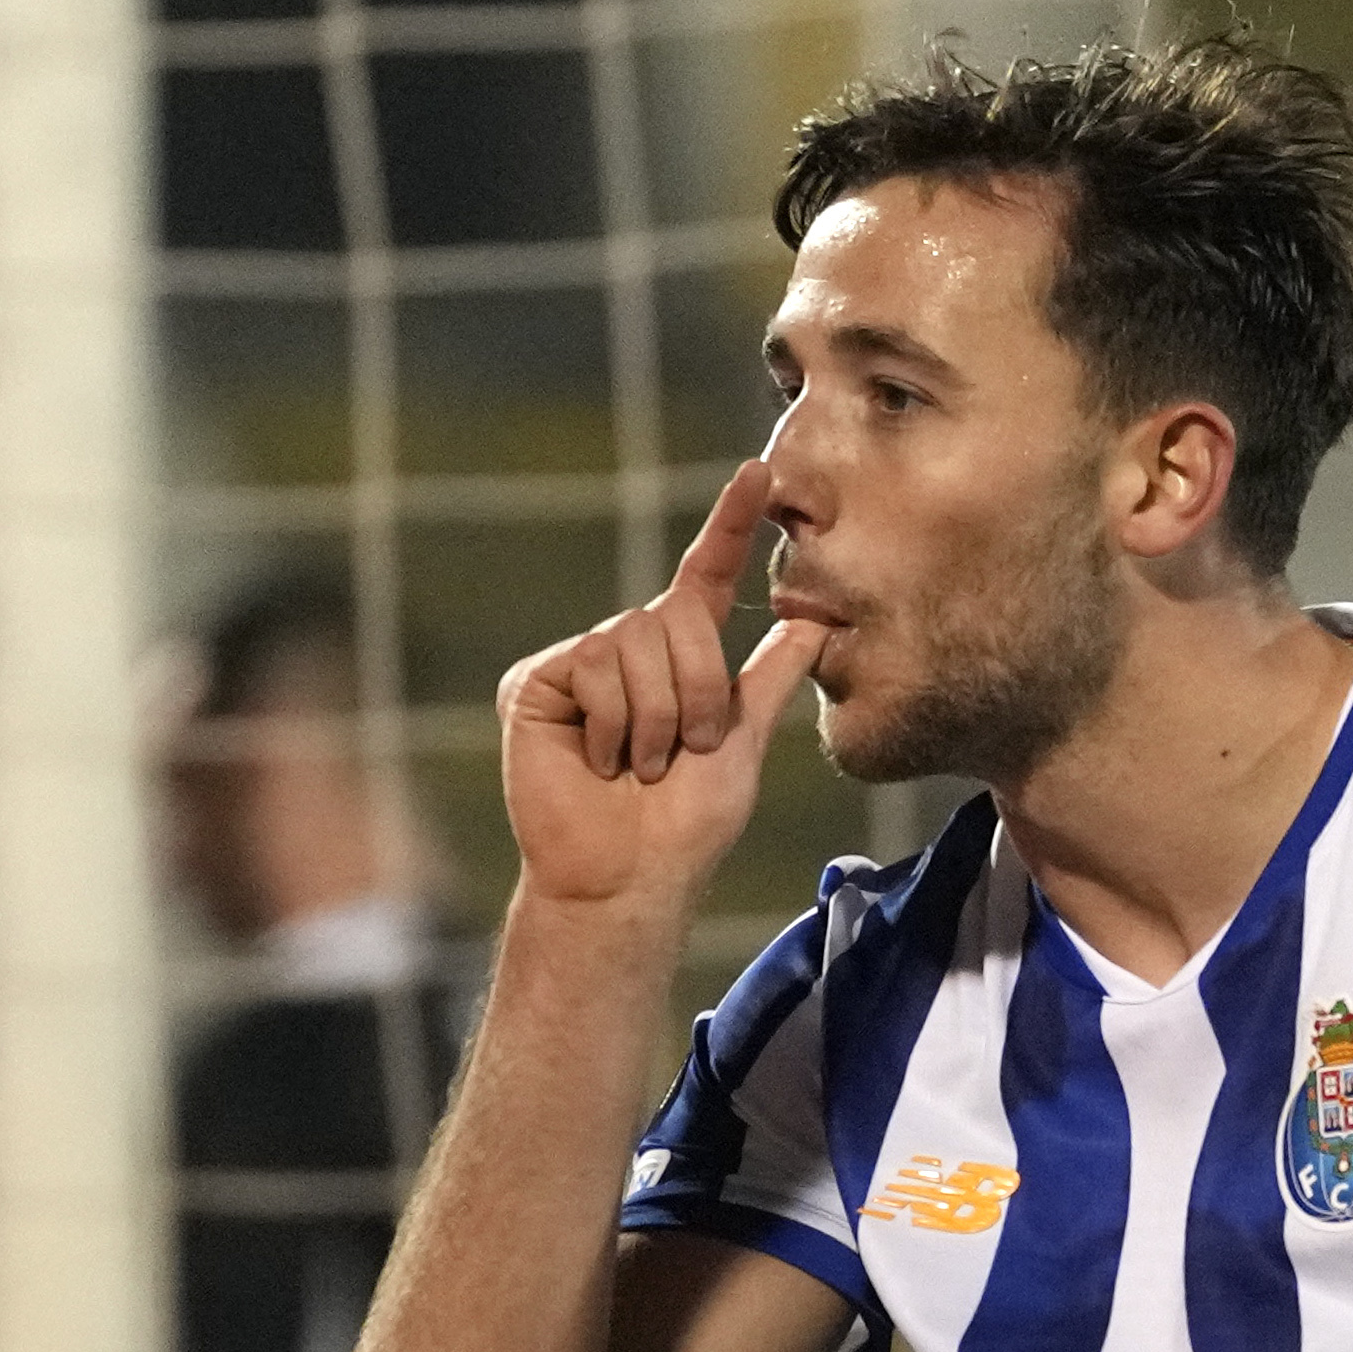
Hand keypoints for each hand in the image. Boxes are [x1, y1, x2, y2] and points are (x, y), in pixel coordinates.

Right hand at [498, 461, 831, 913]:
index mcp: (678, 658)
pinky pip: (592, 663)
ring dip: (656, 716)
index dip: (729, 525)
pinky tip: (601, 761)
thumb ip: (770, 680)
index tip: (760, 473)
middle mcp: (627, 650)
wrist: (631, 879)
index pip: (704, 577)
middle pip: (674, 616)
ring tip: (642, 765)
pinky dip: (614, 720)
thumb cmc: (686, 827)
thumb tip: (816, 622)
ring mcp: (578, 665)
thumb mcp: (745, 745)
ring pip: (634, 639)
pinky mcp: (536, 684)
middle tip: (681, 754)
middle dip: (696, 691)